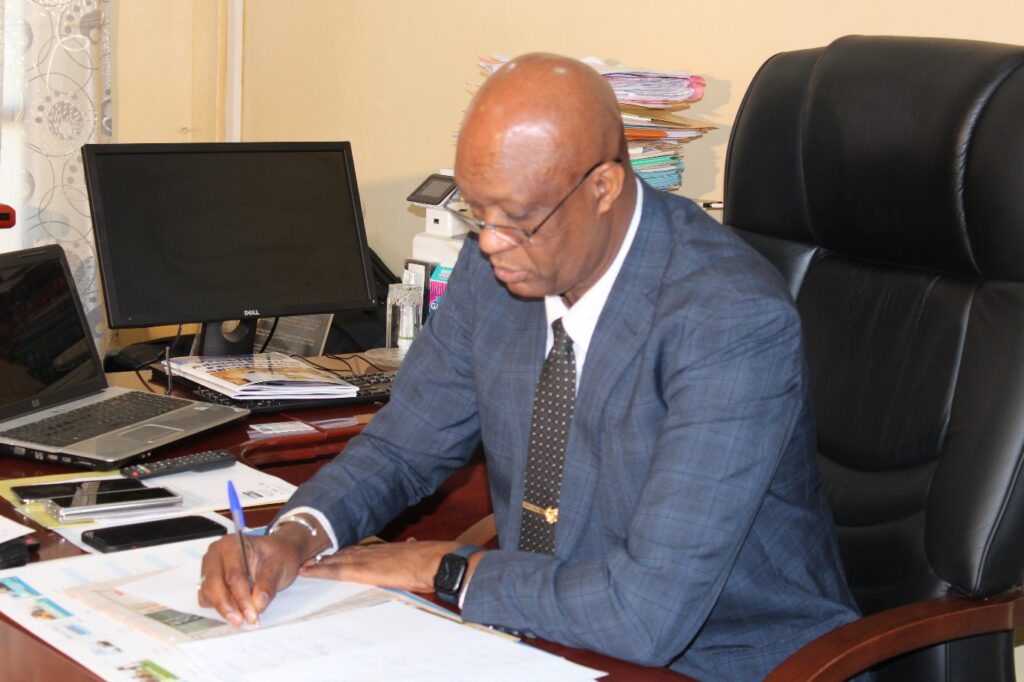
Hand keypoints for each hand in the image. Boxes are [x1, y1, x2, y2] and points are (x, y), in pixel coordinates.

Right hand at [198, 532, 304, 625]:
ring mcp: (210, 568)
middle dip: (228, 606)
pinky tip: (236, 611)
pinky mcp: (209, 582)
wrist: (277, 553)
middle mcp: (216, 555)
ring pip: (208, 594)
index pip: (233, 575)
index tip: (253, 614)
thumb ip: (268, 584)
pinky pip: (207, 599)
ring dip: (224, 608)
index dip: (242, 597)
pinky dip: (219, 607)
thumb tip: (258, 604)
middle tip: (242, 620)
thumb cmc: (277, 554)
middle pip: (213, 585)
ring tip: (242, 617)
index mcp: (232, 544)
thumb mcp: (279, 565)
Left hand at [299, 540, 463, 592]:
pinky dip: (321, 570)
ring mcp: (367, 560)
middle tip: (305, 556)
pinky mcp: (365, 570)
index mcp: (385, 549)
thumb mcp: (418, 550)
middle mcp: (373, 551)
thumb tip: (411, 543)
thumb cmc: (432, 559)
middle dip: (325, 555)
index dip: (342, 551)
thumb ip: (409, 548)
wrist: (436, 562)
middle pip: (343, 552)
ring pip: (336, 559)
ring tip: (301, 563)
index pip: (358, 550)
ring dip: (318, 562)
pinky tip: (308, 571)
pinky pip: (338, 570)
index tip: (328, 551)